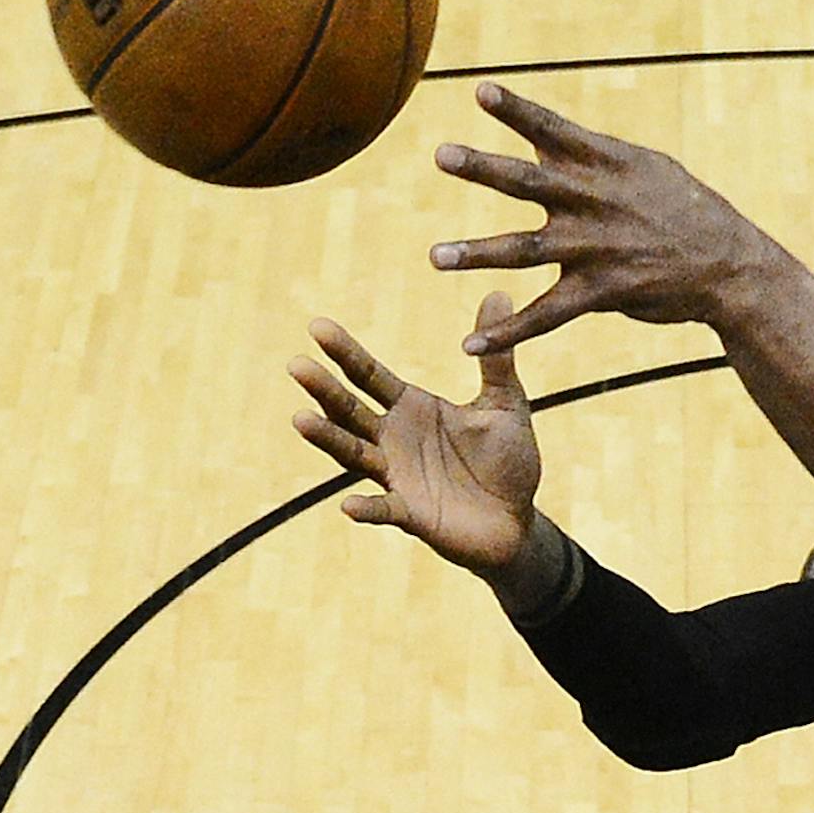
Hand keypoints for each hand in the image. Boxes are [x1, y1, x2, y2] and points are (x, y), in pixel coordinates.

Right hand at [290, 291, 539, 575]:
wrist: (517, 519)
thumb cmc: (507, 459)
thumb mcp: (506, 403)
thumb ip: (496, 358)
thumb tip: (498, 293)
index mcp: (412, 408)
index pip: (370, 375)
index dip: (345, 352)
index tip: (317, 326)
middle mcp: (394, 439)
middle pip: (350, 410)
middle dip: (324, 389)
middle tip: (296, 364)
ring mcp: (396, 477)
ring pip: (354, 454)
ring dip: (328, 439)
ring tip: (300, 419)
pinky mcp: (411, 514)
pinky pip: (384, 511)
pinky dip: (367, 508)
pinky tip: (348, 506)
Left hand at [430, 83, 783, 353]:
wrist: (731, 266)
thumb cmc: (687, 209)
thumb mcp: (648, 168)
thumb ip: (595, 155)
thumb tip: (546, 140)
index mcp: (607, 164)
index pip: (553, 130)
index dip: (516, 109)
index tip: (478, 90)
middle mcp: (596, 202)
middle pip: (529, 182)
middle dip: (484, 168)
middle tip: (441, 154)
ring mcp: (597, 248)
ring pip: (527, 250)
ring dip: (478, 253)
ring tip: (435, 256)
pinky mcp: (603, 291)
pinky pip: (548, 315)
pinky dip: (509, 332)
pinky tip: (471, 343)